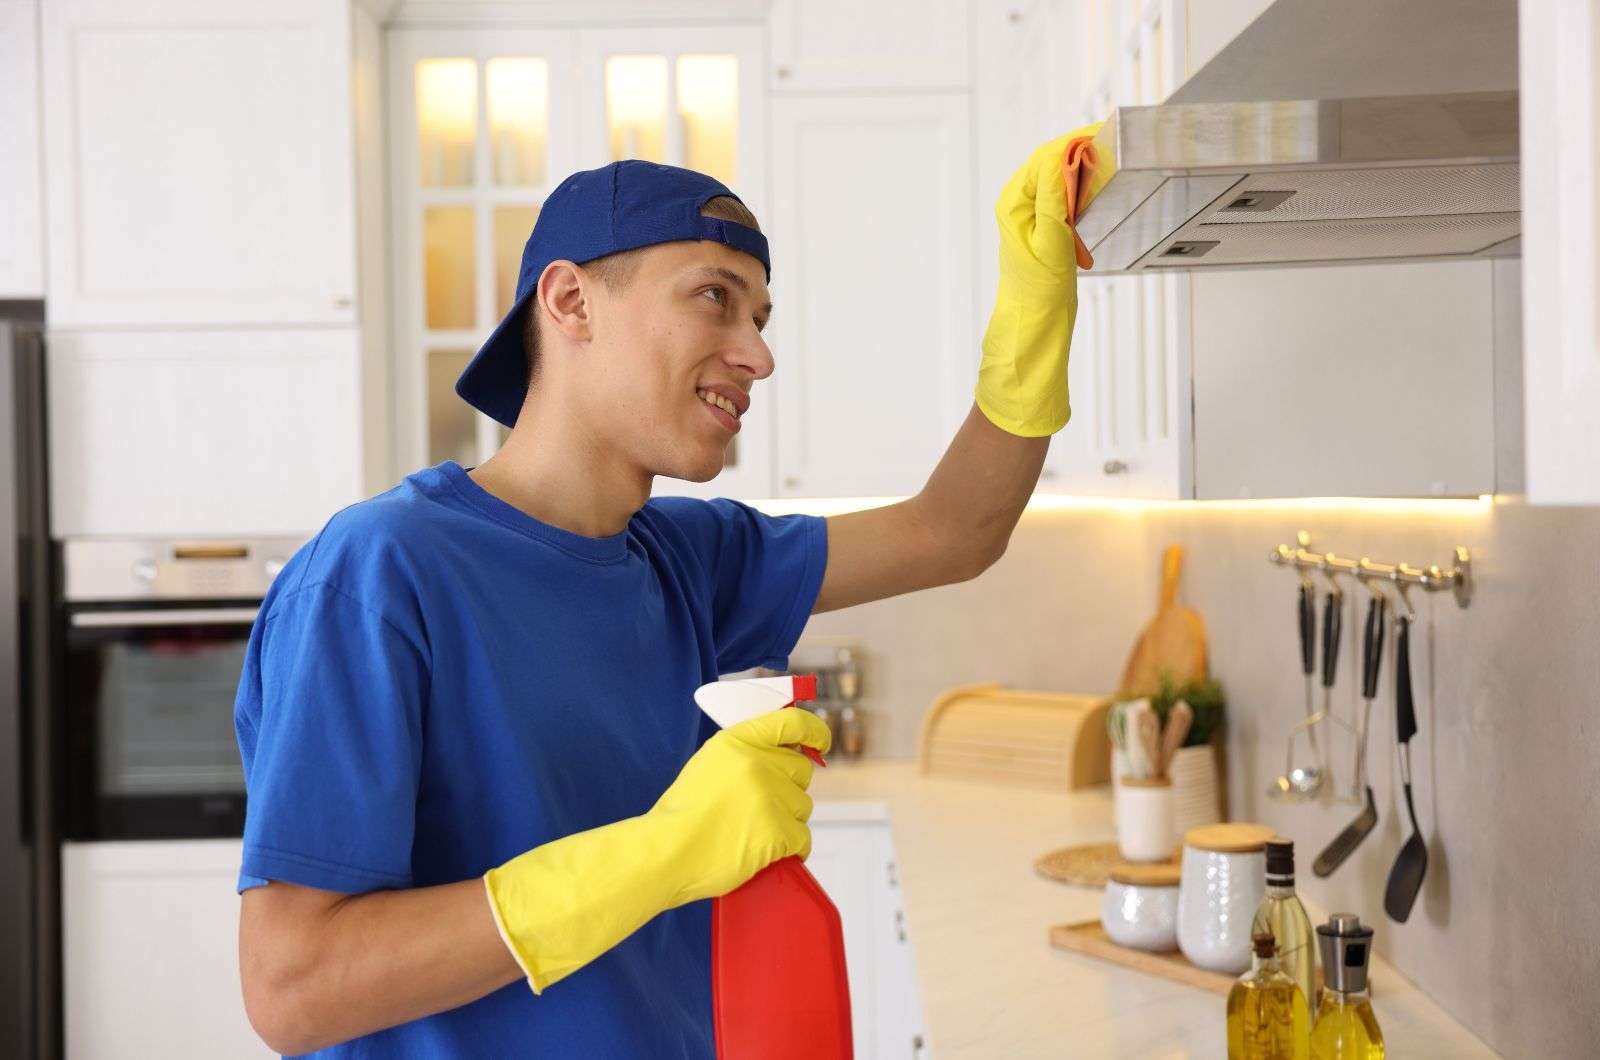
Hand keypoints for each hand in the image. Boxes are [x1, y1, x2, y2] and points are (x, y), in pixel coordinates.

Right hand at [650, 707, 829, 904]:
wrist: (666, 852)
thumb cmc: (683, 815)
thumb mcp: (709, 764)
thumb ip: (744, 753)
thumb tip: (784, 753)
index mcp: (738, 740)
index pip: (793, 722)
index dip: (815, 731)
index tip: (821, 742)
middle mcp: (759, 762)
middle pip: (801, 770)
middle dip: (788, 789)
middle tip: (760, 808)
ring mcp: (771, 796)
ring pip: (803, 806)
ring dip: (786, 821)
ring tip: (752, 832)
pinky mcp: (778, 831)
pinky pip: (802, 838)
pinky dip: (789, 849)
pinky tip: (766, 853)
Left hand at [975, 123, 1110, 436]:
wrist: (1036, 326)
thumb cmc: (1038, 292)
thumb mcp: (1051, 242)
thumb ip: (1056, 198)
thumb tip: (1062, 158)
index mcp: (1014, 203)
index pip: (1045, 157)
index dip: (1074, 141)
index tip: (1103, 132)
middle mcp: (1020, 204)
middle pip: (1053, 162)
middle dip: (1081, 154)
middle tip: (1111, 146)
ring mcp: (1033, 215)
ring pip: (1062, 178)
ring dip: (1083, 175)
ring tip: (1104, 172)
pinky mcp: (1047, 227)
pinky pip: (1067, 198)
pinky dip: (1084, 196)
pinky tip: (1095, 203)